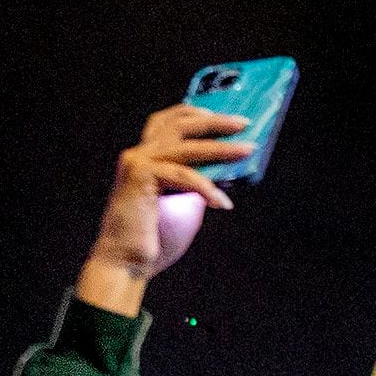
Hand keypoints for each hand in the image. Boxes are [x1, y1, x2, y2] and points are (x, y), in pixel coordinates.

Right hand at [78, 103, 254, 312]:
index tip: (223, 113)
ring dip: (221, 148)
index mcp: (146, 157)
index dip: (194, 112)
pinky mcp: (140, 176)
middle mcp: (139, 154)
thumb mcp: (184, 205)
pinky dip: (207, 189)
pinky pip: (184, 176)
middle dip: (215, 122)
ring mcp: (137, 162)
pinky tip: (223, 203)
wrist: (127, 262)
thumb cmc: (155, 240)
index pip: (167, 122)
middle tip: (243, 122)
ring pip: (187, 147)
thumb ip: (197, 185)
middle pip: (180, 124)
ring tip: (247, 150)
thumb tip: (226, 173)